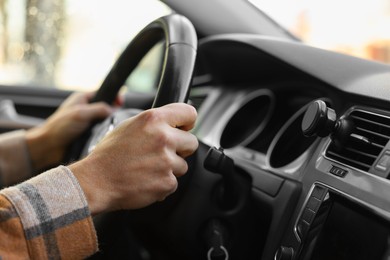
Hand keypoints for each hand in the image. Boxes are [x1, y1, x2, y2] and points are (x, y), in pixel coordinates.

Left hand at [26, 92, 111, 170]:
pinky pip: (101, 133)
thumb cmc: (59, 127)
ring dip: (108, 127)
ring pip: (105, 122)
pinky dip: (104, 136)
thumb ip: (99, 109)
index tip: (120, 103)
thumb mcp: (81, 113)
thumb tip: (114, 111)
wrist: (48, 147)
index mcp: (82, 99)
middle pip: (106, 109)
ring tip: (109, 130)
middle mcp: (85, 110)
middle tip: (115, 119)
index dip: (113, 97)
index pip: (103, 93)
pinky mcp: (87, 135)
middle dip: (112, 114)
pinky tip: (104, 139)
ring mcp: (87, 123)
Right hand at [70, 103, 198, 214]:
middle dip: (181, 148)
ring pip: (183, 164)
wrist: (96, 181)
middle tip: (161, 153)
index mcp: (153, 119)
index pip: (190, 113)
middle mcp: (163, 138)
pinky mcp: (167, 182)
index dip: (187, 122)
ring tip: (148, 168)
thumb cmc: (109, 155)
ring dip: (170, 168)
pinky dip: (163, 183)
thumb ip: (154, 122)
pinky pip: (174, 182)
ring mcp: (166, 161)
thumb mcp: (129, 125)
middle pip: (192, 142)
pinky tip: (147, 180)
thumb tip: (174, 122)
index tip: (184, 128)